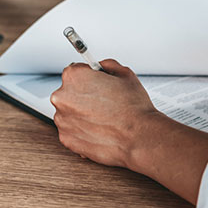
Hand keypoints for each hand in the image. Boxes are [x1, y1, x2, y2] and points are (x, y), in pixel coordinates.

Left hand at [50, 59, 207, 202]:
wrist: (143, 139)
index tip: (97, 86)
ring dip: (83, 116)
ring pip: (70, 113)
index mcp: (76, 77)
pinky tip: (104, 133)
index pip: (75, 71)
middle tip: (106, 105)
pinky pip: (72, 132)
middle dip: (86, 97)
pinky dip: (84, 133)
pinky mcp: (67, 140)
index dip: (90, 79)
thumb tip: (101, 67)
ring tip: (108, 121)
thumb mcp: (126, 75)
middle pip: (70, 92)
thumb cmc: (138, 107)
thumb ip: (108, 67)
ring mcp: (64, 120)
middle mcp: (65, 97)